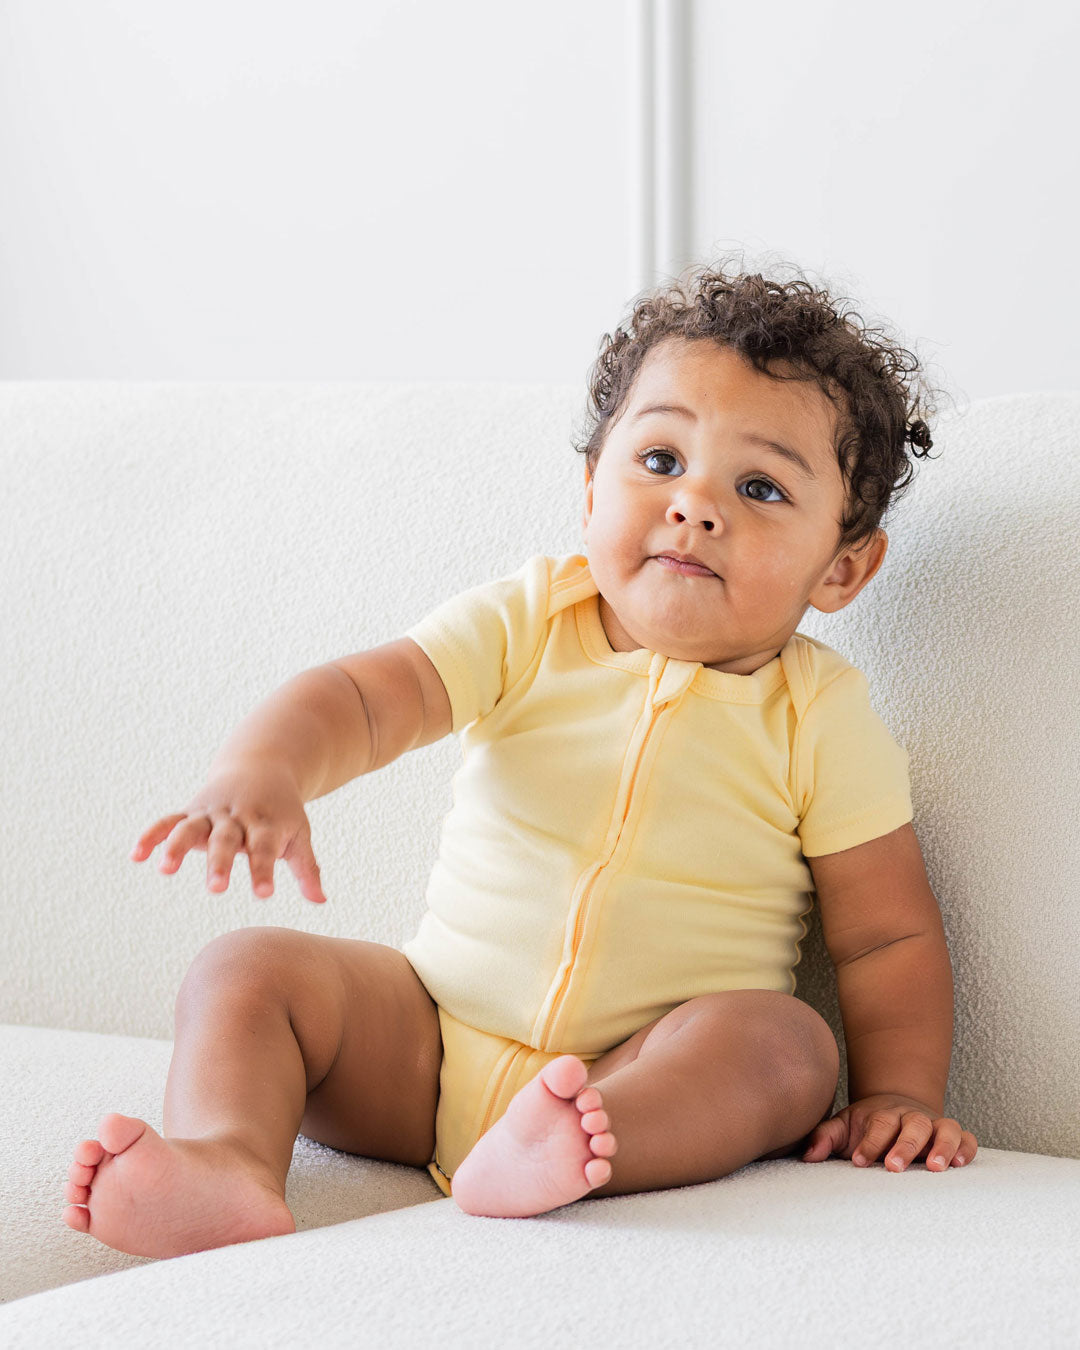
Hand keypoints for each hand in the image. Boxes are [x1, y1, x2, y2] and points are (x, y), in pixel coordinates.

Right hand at [130, 761, 327, 903]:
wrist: (263, 765)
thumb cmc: (283, 812)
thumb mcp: (299, 833)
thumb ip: (307, 868)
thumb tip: (321, 901)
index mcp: (266, 823)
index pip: (266, 849)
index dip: (263, 870)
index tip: (263, 894)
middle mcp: (236, 817)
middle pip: (226, 840)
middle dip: (220, 863)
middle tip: (216, 889)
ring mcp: (211, 812)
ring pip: (191, 827)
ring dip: (177, 846)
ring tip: (164, 870)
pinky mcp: (192, 810)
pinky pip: (169, 821)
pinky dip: (152, 835)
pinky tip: (136, 855)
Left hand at [801, 1093, 977, 1171]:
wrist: (896, 1106)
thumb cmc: (868, 1126)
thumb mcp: (844, 1127)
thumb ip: (826, 1138)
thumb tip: (808, 1156)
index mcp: (883, 1114)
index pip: (878, 1124)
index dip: (869, 1143)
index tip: (858, 1162)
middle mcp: (911, 1117)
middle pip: (912, 1126)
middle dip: (904, 1146)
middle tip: (894, 1167)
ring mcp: (935, 1125)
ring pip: (945, 1129)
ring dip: (942, 1146)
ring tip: (936, 1168)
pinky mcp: (953, 1137)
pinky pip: (967, 1139)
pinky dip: (966, 1149)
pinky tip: (960, 1164)